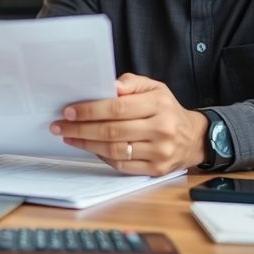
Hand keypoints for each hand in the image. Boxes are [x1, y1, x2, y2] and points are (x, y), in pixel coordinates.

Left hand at [49, 73, 207, 175]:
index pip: (117, 108)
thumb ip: (130, 83)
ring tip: (69, 136)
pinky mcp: (156, 169)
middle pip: (112, 131)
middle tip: (60, 125)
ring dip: (86, 144)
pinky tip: (89, 148)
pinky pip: (121, 165)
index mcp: (158, 105)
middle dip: (80, 128)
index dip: (90, 110)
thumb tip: (108, 87)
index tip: (69, 111)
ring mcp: (159, 152)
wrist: (193, 137)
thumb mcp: (154, 87)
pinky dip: (101, 157)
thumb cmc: (166, 109)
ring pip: (114, 150)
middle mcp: (161, 129)